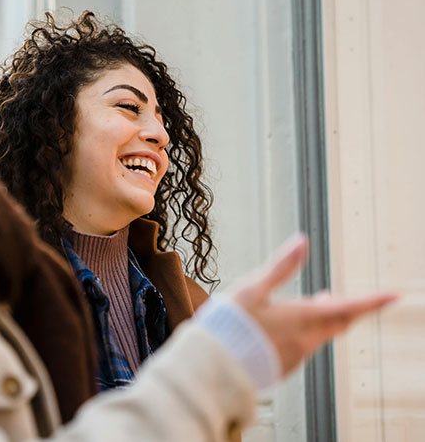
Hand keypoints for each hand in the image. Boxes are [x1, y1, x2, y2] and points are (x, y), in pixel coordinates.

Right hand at [231, 234, 398, 376]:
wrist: (213, 366)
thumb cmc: (230, 324)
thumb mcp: (252, 288)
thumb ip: (280, 266)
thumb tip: (302, 241)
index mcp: (302, 317)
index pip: (349, 307)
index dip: (374, 301)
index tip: (395, 295)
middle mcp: (306, 339)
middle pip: (339, 322)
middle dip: (346, 309)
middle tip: (341, 297)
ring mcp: (296, 357)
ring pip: (320, 335)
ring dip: (319, 320)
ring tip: (307, 305)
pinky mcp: (284, 368)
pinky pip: (303, 348)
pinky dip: (302, 334)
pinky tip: (284, 329)